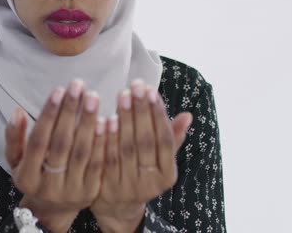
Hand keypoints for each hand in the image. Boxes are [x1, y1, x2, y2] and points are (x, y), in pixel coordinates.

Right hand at [5, 80, 106, 232]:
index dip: (48, 115)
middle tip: (78, 86)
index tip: (58, 90)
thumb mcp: (16, 160)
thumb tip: (17, 111)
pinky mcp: (90, 192)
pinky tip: (107, 120)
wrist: (52, 209)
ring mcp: (71, 192)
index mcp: (27, 178)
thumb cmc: (33, 176)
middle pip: (61, 144)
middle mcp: (47, 187)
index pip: (38, 141)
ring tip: (93, 97)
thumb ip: (14, 137)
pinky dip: (103, 141)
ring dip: (89, 122)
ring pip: (81, 153)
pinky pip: (98, 164)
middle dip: (70, 112)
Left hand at [91, 79, 192, 232]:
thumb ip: (171, 138)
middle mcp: (150, 183)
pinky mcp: (106, 188)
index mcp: (167, 175)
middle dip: (140, 111)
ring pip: (126, 149)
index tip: (151, 90)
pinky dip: (106, 138)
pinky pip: (106, 159)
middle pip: (145, 142)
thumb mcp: (159, 161)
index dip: (158, 114)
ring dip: (124, 120)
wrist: (116, 207)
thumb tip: (188, 115)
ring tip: (122, 96)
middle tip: (135, 86)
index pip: (164, 139)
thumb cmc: (141, 174)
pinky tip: (104, 118)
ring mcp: (127, 187)